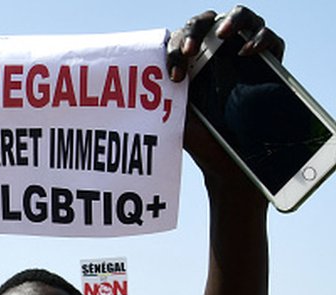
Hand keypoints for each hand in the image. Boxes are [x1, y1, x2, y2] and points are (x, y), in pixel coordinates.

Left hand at [166, 6, 282, 192]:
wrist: (230, 162)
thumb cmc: (200, 139)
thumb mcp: (176, 117)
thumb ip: (164, 97)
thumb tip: (142, 82)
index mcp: (189, 61)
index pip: (178, 39)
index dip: (173, 50)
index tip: (175, 76)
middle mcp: (215, 50)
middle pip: (204, 22)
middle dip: (194, 32)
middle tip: (189, 52)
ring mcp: (243, 50)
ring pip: (239, 16)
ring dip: (229, 22)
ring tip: (221, 36)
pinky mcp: (269, 59)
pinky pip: (268, 36)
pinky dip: (259, 38)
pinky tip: (246, 51)